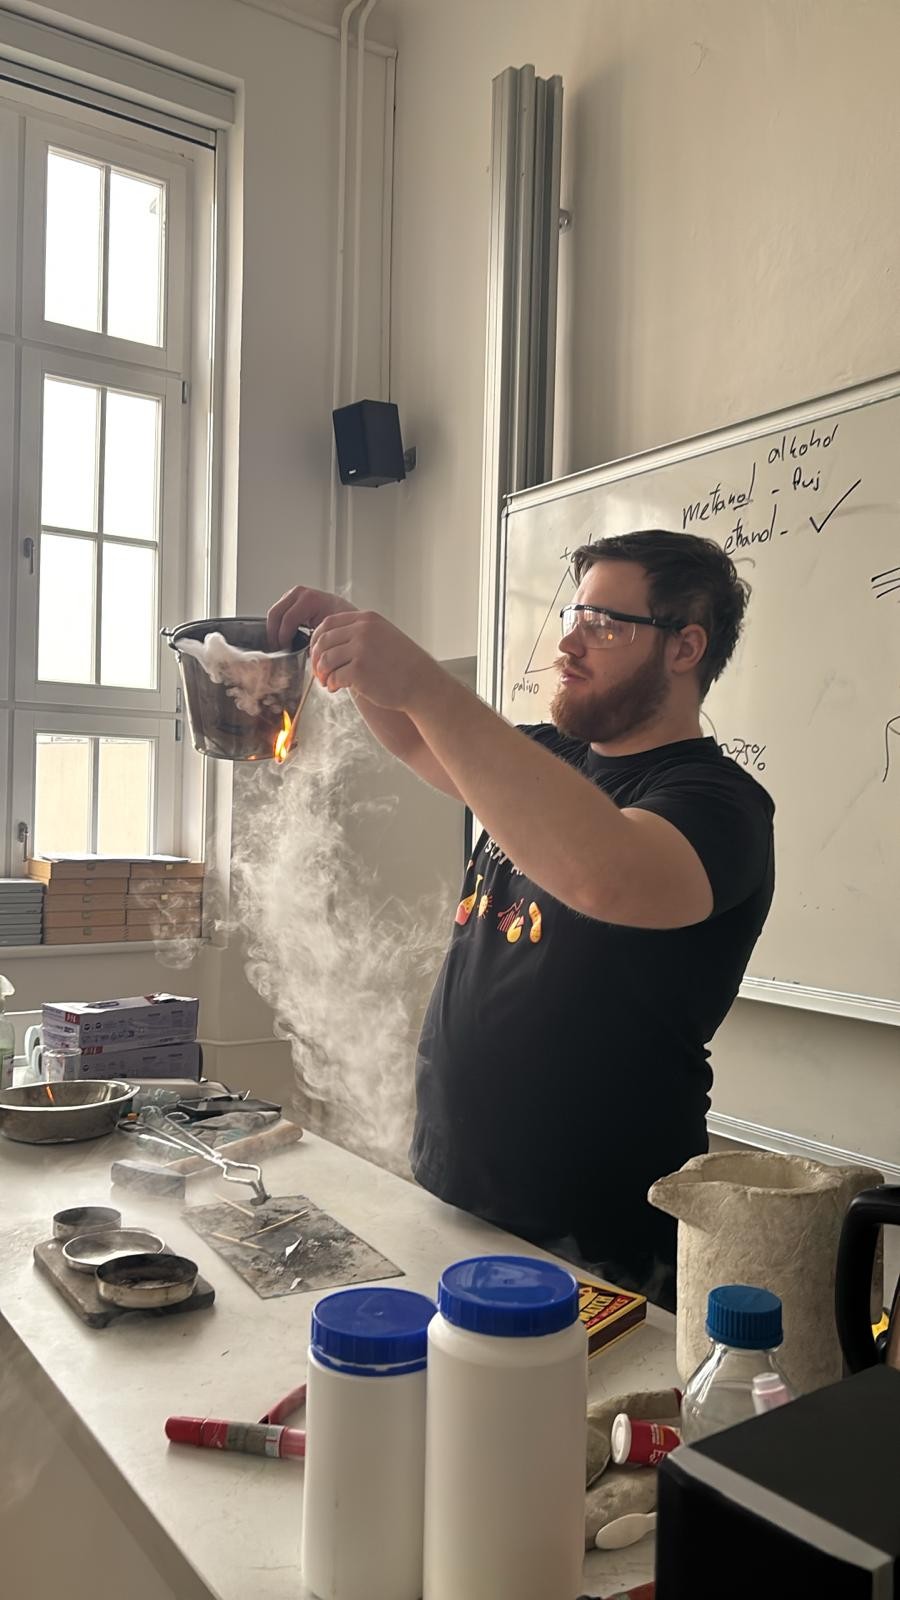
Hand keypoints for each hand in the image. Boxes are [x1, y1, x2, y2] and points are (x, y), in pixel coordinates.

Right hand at [266, 585, 357, 648]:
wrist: (350, 616)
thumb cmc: (343, 625)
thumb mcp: (330, 634)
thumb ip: (312, 642)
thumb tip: (296, 655)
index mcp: (310, 599)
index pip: (288, 619)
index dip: (283, 638)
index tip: (285, 652)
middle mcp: (301, 593)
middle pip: (275, 613)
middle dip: (274, 634)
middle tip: (278, 652)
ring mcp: (295, 595)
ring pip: (274, 613)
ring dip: (274, 631)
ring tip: (280, 647)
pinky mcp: (292, 600)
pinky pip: (278, 613)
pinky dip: (278, 627)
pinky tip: (283, 640)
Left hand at [310, 610, 439, 710]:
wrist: (423, 684)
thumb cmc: (404, 665)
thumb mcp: (384, 636)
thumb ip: (360, 633)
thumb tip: (330, 643)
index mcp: (367, 619)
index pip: (328, 623)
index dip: (317, 639)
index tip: (316, 652)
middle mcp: (363, 630)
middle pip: (323, 640)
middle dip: (316, 658)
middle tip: (319, 672)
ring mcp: (361, 649)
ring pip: (325, 659)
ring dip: (322, 673)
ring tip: (327, 682)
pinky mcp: (359, 671)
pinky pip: (334, 676)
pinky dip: (331, 684)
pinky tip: (336, 688)